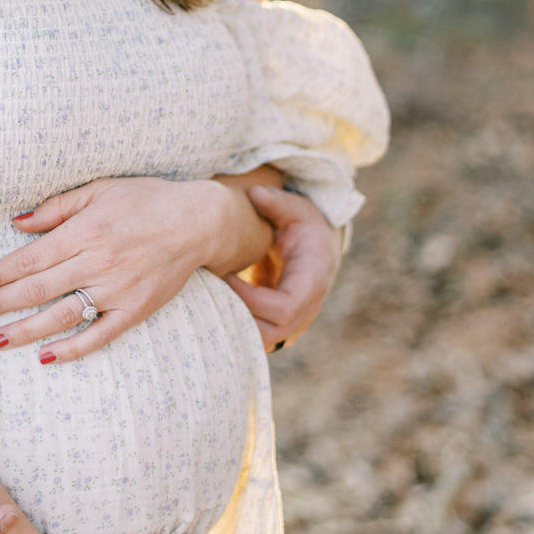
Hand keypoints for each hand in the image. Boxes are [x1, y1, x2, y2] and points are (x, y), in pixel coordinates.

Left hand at [0, 175, 268, 364]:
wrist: (198, 221)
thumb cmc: (144, 199)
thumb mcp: (99, 189)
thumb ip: (56, 208)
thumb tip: (17, 222)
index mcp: (85, 232)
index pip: (30, 259)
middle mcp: (98, 263)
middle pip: (37, 290)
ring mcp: (118, 291)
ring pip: (61, 316)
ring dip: (24, 331)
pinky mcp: (136, 310)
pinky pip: (99, 335)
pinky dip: (72, 348)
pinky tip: (45, 357)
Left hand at [223, 181, 341, 352]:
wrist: (319, 247)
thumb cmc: (305, 226)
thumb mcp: (296, 208)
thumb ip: (277, 201)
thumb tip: (255, 192)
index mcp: (312, 280)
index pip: (285, 307)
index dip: (252, 299)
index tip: (227, 276)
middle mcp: (308, 307)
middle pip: (273, 333)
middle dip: (239, 316)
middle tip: (214, 292)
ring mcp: (297, 320)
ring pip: (265, 341)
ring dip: (237, 324)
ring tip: (214, 298)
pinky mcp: (284, 325)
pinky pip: (261, 337)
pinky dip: (239, 326)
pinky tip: (220, 305)